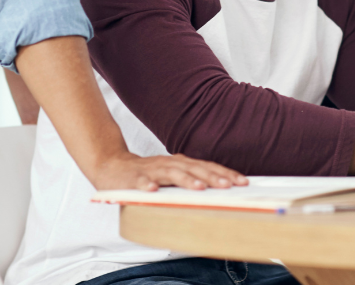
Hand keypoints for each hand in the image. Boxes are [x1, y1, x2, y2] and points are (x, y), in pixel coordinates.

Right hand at [91, 151, 248, 191]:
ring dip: (185, 180)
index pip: (207, 167)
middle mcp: (168, 164)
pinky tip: (152, 191)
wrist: (112, 166)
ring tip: (199, 188)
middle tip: (228, 186)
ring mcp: (150, 170)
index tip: (242, 181)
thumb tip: (220, 190)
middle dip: (212, 177)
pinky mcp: (132, 179)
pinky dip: (145, 186)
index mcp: (180, 164)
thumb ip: (191, 181)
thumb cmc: (148, 174)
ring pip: (171, 173)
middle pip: (193, 168)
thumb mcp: (173, 176)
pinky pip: (140, 182)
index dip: (225, 173)